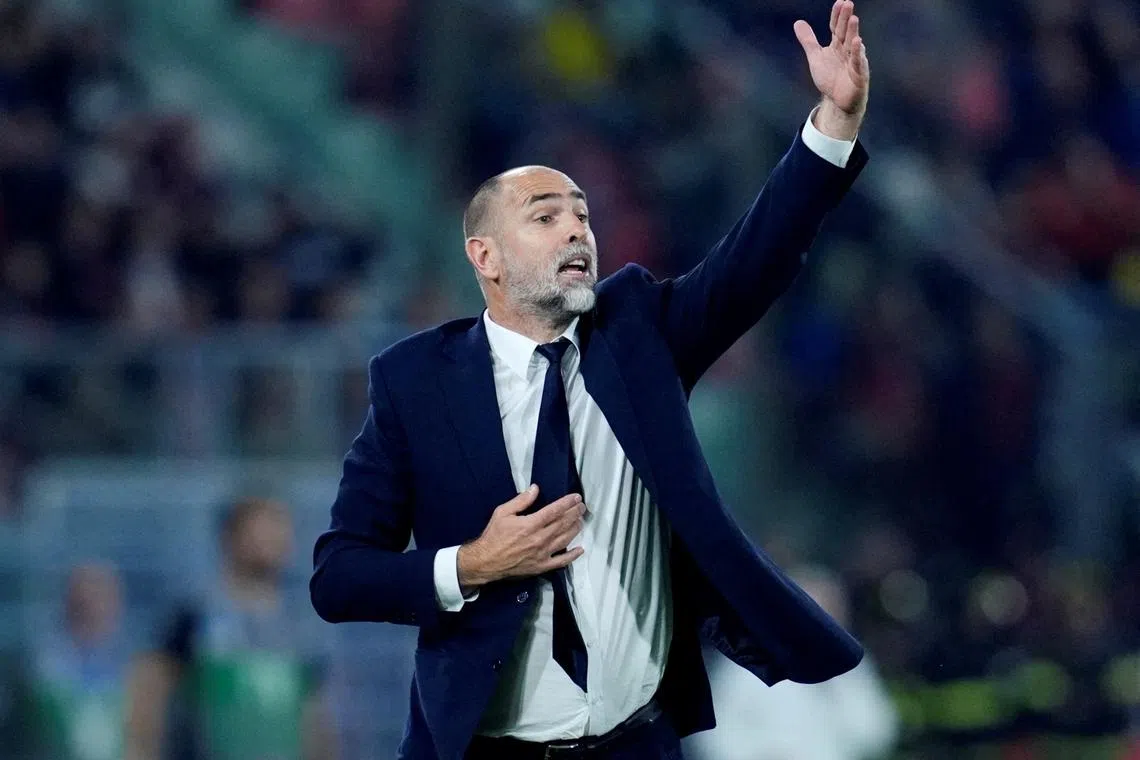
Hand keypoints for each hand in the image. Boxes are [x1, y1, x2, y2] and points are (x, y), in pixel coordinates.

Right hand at [457, 486, 585, 590]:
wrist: (486, 561)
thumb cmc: (493, 536)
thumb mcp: (502, 513)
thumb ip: (521, 501)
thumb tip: (535, 489)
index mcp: (531, 524)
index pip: (555, 511)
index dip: (568, 503)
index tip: (576, 497)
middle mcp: (540, 538)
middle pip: (563, 524)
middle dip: (575, 513)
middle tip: (582, 507)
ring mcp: (542, 553)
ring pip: (565, 539)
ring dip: (575, 529)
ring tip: (581, 521)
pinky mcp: (542, 566)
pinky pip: (561, 561)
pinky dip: (572, 556)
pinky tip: (580, 549)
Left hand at [794, 0, 869, 139]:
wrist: (838, 100)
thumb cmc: (830, 77)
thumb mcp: (816, 57)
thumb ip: (808, 40)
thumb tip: (798, 22)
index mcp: (837, 45)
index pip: (836, 27)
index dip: (836, 16)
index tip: (839, 2)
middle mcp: (847, 50)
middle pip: (846, 32)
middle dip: (846, 19)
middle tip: (848, 3)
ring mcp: (854, 61)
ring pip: (853, 45)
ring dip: (853, 32)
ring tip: (853, 19)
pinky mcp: (859, 74)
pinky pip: (858, 63)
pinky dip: (857, 54)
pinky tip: (857, 43)